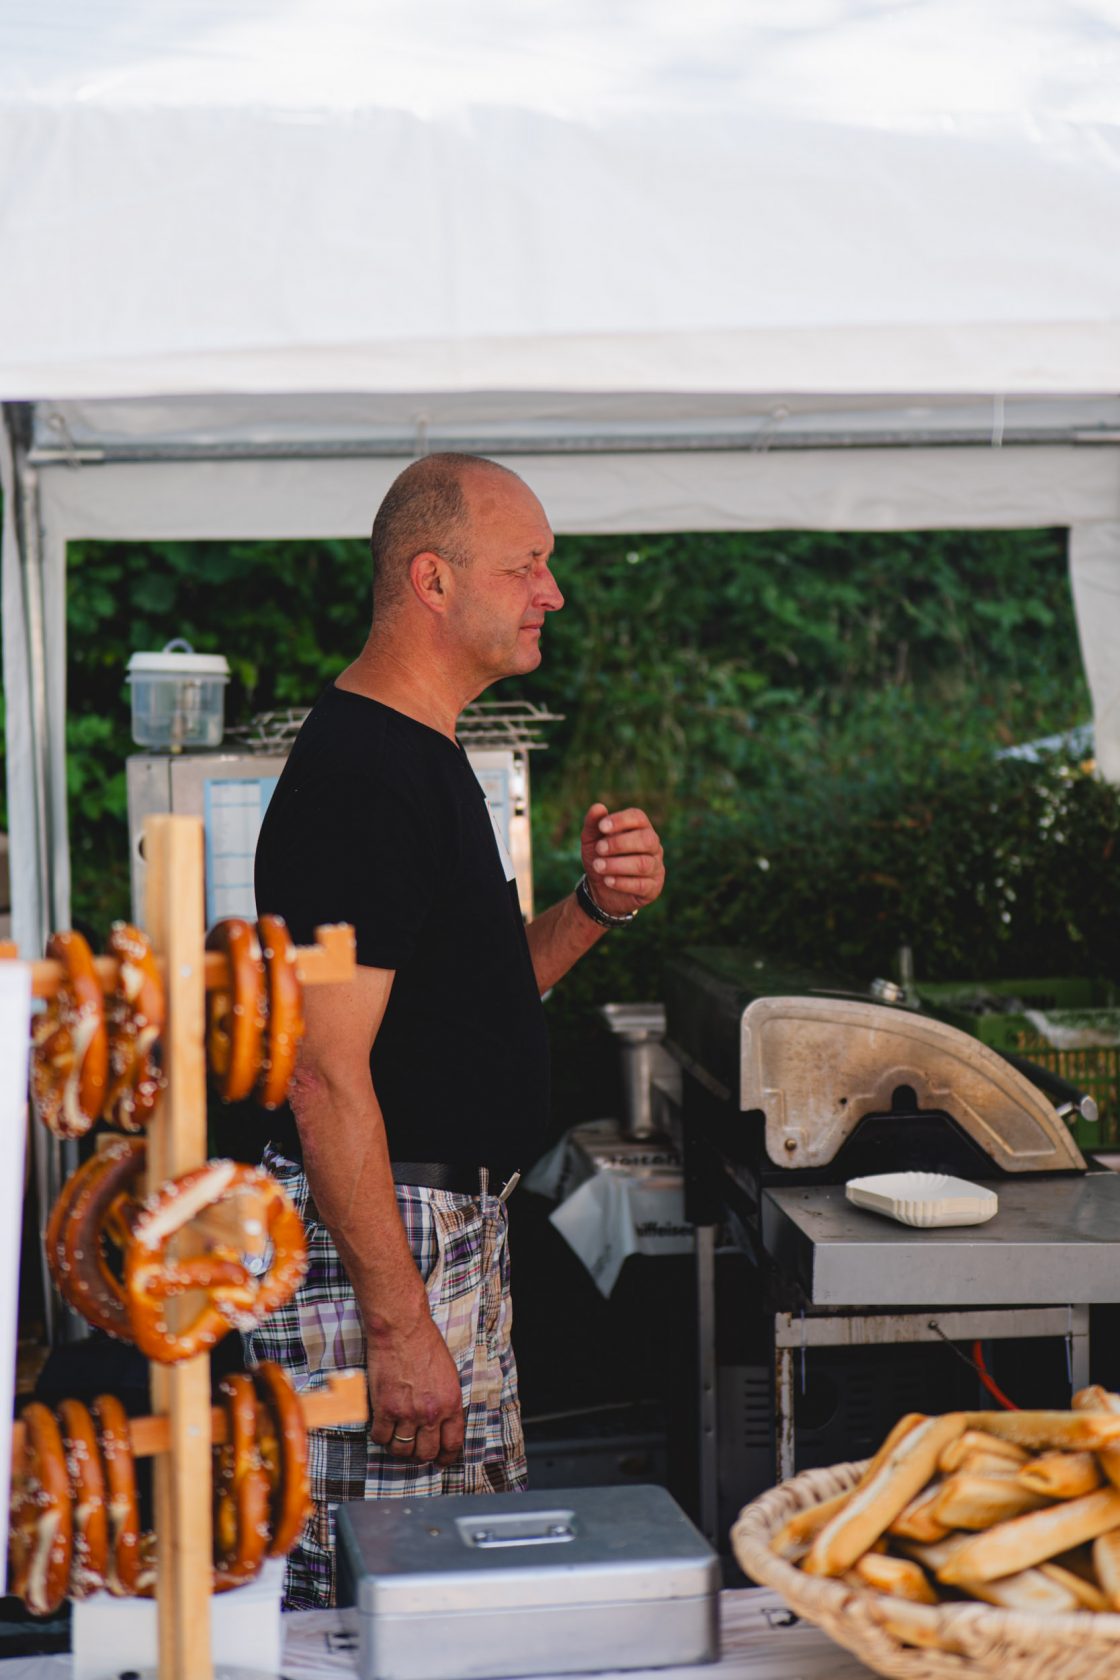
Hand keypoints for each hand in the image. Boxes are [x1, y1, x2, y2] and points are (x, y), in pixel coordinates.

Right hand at [367, 1314, 464, 1466]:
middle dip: (420, 1454)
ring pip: (402, 1450)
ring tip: (396, 1437)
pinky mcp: (385, 1409)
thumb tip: (441, 1423)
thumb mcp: (448, 1375)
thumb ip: (446, 1401)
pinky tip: (382, 1426)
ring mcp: (407, 1413)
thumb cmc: (425, 1344)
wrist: (402, 1329)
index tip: (440, 1461)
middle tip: (414, 1448)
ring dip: (399, 1447)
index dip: (445, 1458)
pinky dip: (380, 1436)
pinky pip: (381, 1437)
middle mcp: (432, 1413)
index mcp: (451, 1404)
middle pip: (426, 1452)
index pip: (452, 1444)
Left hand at [580, 802, 664, 918]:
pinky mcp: (654, 887)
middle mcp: (653, 845)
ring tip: (598, 866)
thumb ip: (593, 824)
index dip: (621, 820)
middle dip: (620, 844)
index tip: (602, 827)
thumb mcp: (591, 840)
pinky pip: (642, 885)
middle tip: (599, 849)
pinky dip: (623, 882)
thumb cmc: (600, 857)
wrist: (601, 888)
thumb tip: (598, 807)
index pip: (638, 817)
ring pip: (643, 864)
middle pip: (646, 839)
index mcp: (640, 828)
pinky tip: (607, 881)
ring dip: (618, 865)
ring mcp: (656, 867)